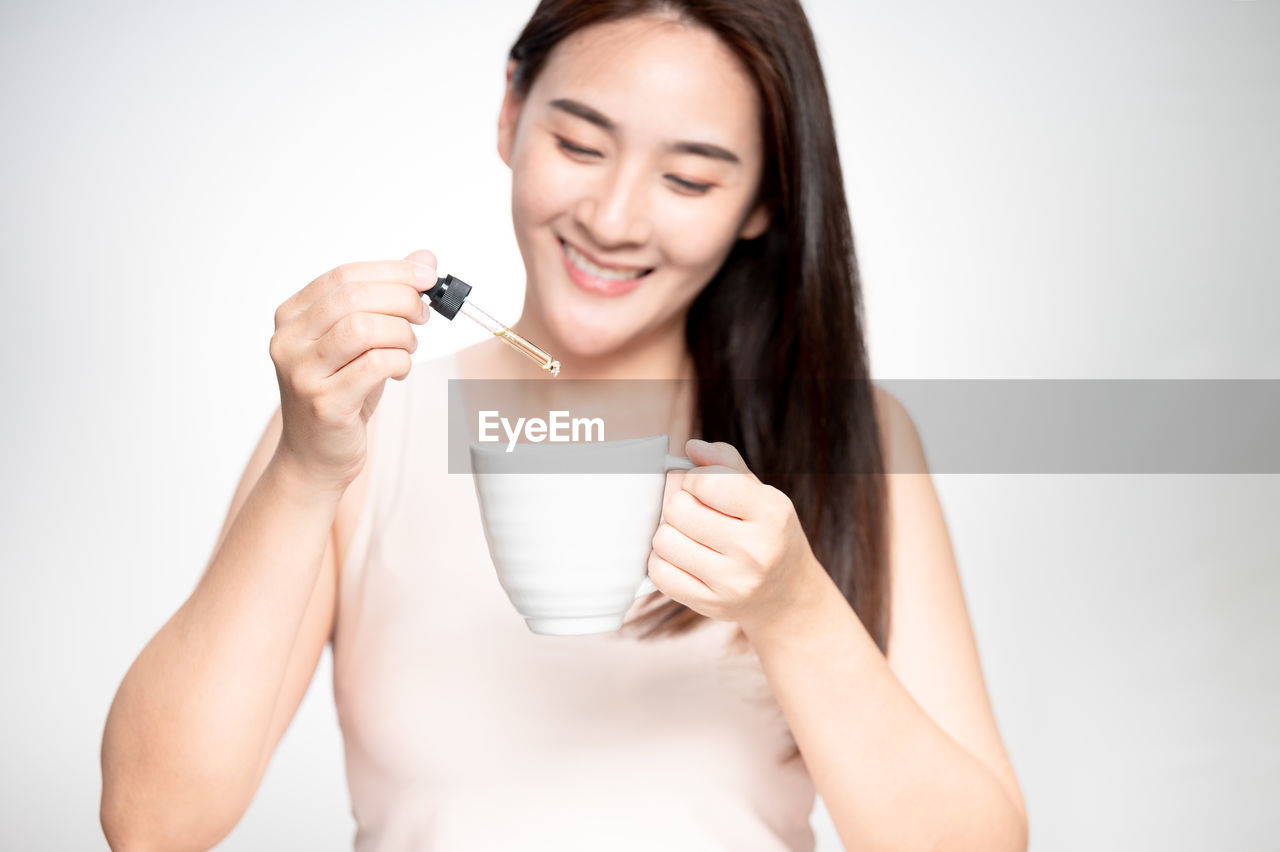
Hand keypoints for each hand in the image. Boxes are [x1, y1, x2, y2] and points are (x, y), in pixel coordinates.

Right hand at [269, 249, 436, 492]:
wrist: (315, 455)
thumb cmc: (341, 393)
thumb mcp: (361, 340)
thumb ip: (387, 296)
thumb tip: (424, 258)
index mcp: (292, 316)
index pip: (343, 276)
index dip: (392, 271)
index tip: (426, 276)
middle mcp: (288, 341)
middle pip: (354, 297)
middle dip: (402, 299)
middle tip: (423, 314)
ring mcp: (302, 373)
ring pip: (364, 328)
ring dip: (401, 333)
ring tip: (407, 347)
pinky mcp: (324, 403)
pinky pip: (375, 366)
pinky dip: (400, 362)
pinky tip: (399, 370)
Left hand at [647, 439, 825, 634]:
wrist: (788, 594)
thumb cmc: (767, 533)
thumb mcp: (760, 493)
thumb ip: (726, 464)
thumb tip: (692, 447)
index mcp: (772, 513)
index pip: (707, 482)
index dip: (695, 478)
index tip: (704, 488)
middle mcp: (756, 550)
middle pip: (678, 509)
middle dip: (680, 504)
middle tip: (695, 513)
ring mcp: (735, 583)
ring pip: (664, 541)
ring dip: (668, 533)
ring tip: (688, 535)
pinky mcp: (713, 605)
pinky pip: (660, 574)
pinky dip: (662, 561)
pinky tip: (681, 557)